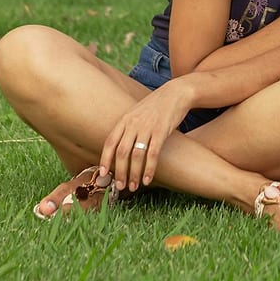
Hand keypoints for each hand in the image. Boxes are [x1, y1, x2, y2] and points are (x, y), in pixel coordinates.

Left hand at [99, 77, 196, 191]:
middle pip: (121, 152)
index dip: (105, 159)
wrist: (176, 93)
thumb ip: (127, 128)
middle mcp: (134, 123)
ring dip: (133, 174)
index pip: (110, 142)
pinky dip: (149, 169)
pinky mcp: (162, 130)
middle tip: (120, 186)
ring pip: (136, 155)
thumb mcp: (137, 113)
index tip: (103, 174)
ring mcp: (147, 127)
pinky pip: (153, 154)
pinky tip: (147, 179)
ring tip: (134, 186)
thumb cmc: (156, 106)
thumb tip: (120, 149)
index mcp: (125, 120)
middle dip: (119, 172)